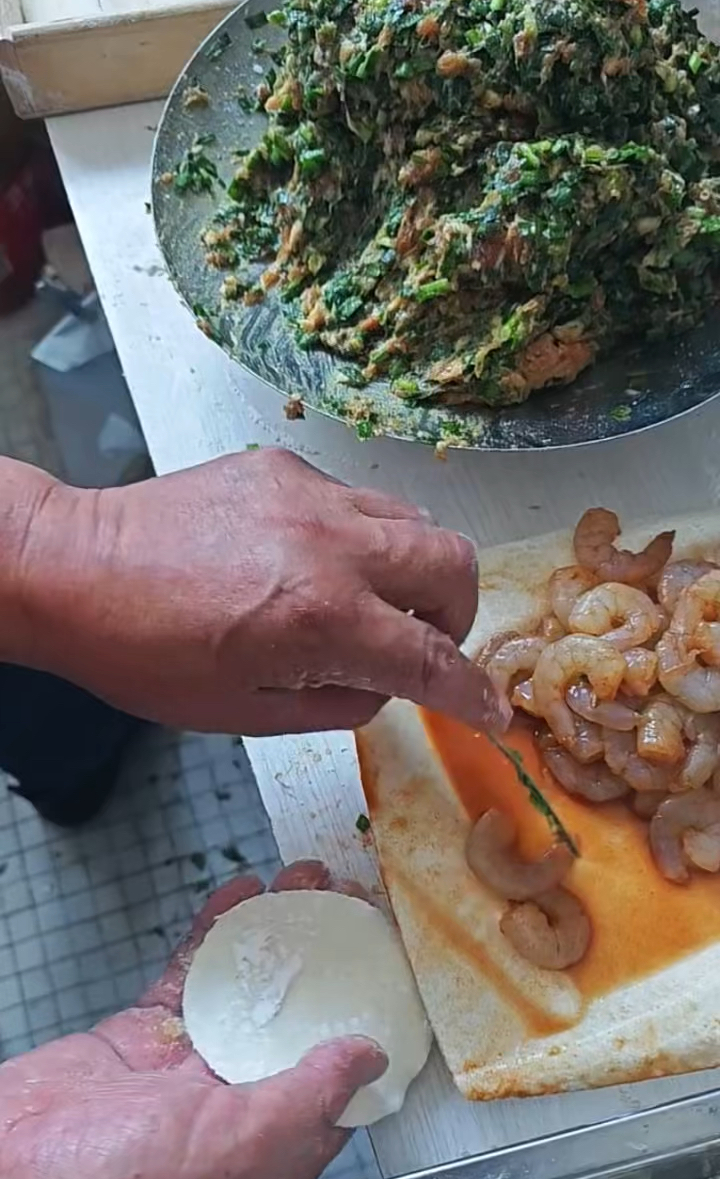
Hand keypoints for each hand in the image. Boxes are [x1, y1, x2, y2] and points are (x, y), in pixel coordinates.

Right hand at [0, 863, 387, 1178]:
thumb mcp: (226, 1153)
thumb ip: (299, 1103)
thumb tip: (364, 1060)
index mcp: (263, 1155)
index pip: (333, 1079)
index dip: (362, 1013)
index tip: (382, 956)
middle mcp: (230, 1112)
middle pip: (293, 1019)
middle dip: (325, 955)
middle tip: (347, 898)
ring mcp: (183, 1073)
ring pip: (244, 988)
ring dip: (275, 933)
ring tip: (304, 881)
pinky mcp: (140, 1039)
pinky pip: (189, 975)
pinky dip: (214, 932)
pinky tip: (240, 895)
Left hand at [15, 448, 508, 734]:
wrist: (75, 568)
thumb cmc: (145, 654)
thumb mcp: (244, 713)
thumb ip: (335, 702)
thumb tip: (382, 687)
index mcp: (324, 618)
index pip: (433, 660)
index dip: (473, 693)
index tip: (491, 709)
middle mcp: (333, 545)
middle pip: (453, 563)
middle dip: (457, 614)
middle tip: (424, 642)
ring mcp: (309, 495)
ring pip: (413, 518)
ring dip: (412, 568)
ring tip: (369, 599)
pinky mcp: (282, 466)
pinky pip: (354, 499)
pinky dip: (356, 537)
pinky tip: (309, 560)